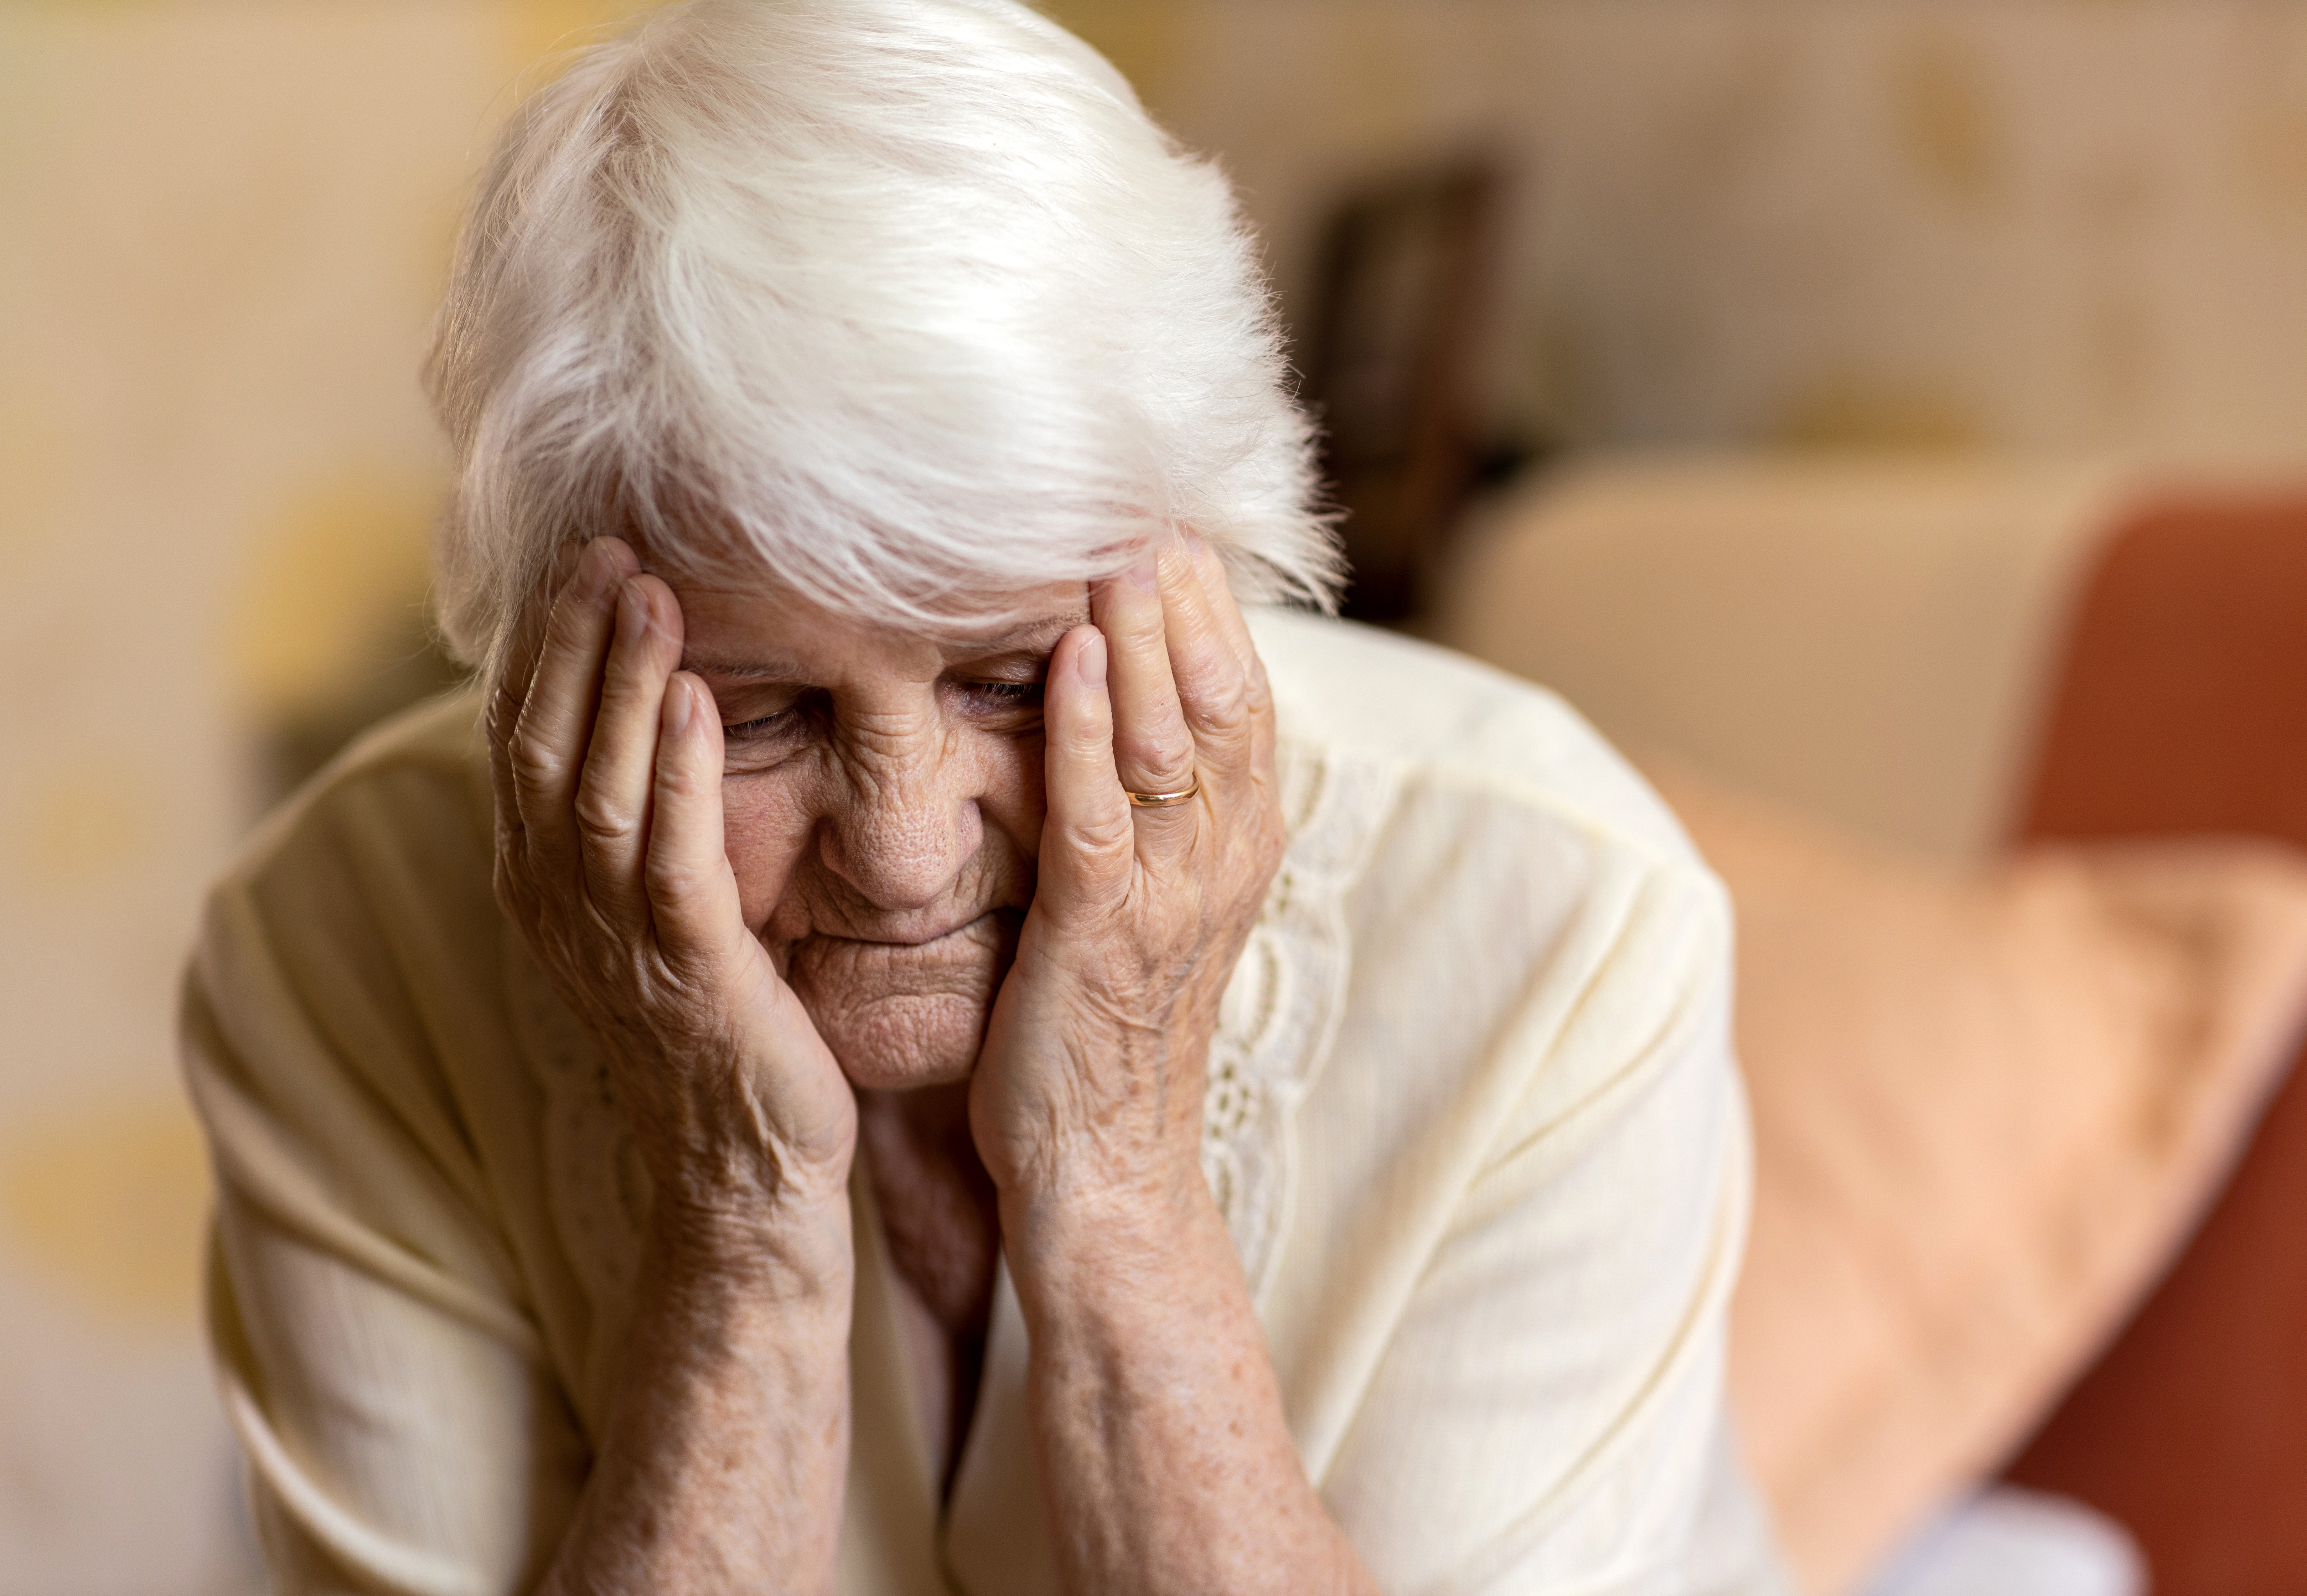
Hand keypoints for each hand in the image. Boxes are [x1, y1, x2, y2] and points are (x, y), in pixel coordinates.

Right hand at [488, 537, 855, 1265]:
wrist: (746, 1173)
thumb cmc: (720, 1028)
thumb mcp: (663, 912)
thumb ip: (643, 825)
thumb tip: (654, 712)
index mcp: (546, 887)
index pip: (521, 741)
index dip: (541, 648)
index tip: (573, 556)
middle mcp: (561, 907)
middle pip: (543, 746)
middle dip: (570, 640)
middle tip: (604, 541)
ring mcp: (618, 942)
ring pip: (597, 787)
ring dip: (621, 681)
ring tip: (647, 588)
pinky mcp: (691, 972)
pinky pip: (672, 856)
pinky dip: (678, 770)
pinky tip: (694, 699)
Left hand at [968, 536, 1283, 1214]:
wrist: (1108, 1167)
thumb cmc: (1112, 1026)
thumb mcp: (1154, 900)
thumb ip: (1155, 806)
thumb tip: (1124, 706)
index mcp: (1236, 845)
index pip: (1242, 701)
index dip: (1215, 612)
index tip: (1178, 525)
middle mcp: (1219, 858)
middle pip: (1217, 702)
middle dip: (1186, 602)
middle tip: (1150, 503)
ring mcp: (1167, 895)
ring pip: (1164, 742)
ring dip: (1138, 639)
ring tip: (1114, 548)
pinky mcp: (1099, 932)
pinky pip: (1098, 815)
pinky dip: (1082, 732)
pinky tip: (1064, 659)